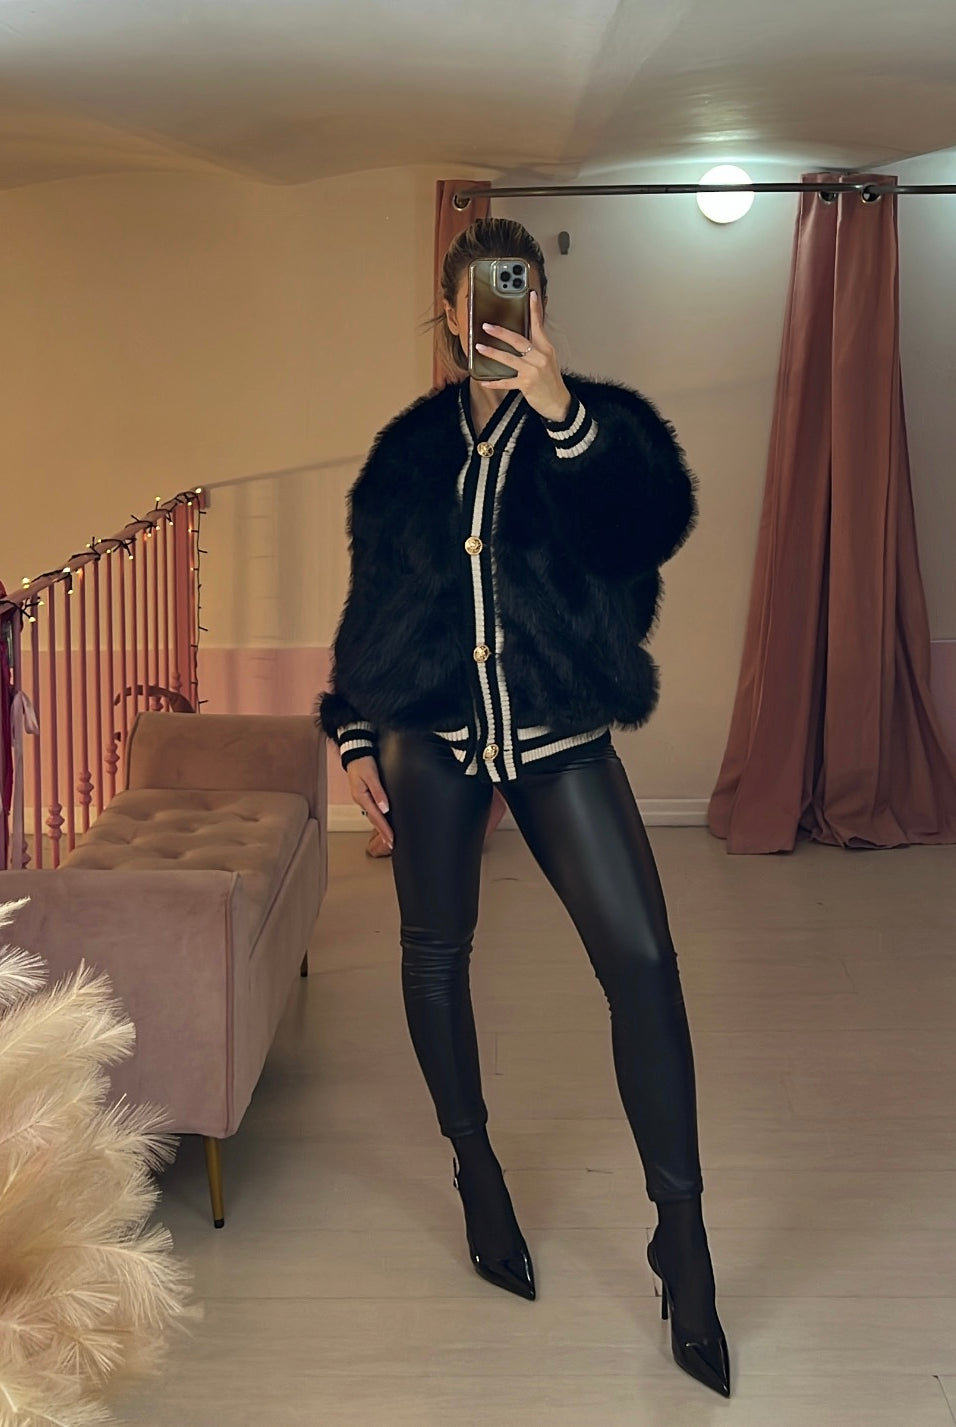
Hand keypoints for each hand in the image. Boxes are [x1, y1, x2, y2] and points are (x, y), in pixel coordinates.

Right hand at [347, 755, 392, 850]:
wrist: (356, 753)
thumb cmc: (363, 762)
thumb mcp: (371, 775)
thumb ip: (378, 792)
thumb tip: (385, 808)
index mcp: (362, 797)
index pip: (376, 817)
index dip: (384, 829)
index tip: (391, 840)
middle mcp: (361, 800)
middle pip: (374, 820)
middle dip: (383, 833)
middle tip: (392, 844)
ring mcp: (363, 798)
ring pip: (373, 816)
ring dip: (381, 828)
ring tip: (389, 838)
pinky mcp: (365, 795)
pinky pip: (373, 810)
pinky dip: (379, 819)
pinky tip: (383, 822)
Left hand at [475, 290, 571, 422]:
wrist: (558, 403)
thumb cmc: (551, 381)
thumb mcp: (548, 360)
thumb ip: (536, 348)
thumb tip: (520, 338)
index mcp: (546, 349)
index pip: (539, 326)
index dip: (534, 310)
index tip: (530, 295)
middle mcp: (540, 357)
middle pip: (518, 340)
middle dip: (501, 333)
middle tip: (487, 327)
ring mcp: (533, 371)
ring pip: (509, 358)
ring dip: (493, 353)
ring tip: (480, 348)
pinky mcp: (526, 384)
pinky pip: (506, 382)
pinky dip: (494, 382)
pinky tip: (484, 381)